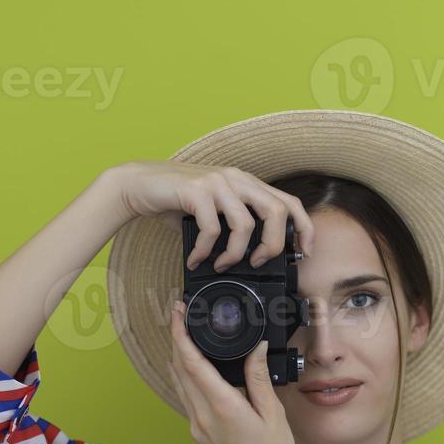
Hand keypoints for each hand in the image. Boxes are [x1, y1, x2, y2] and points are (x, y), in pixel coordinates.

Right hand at [106, 160, 315, 270]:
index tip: (303, 252)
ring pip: (245, 225)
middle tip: (257, 262)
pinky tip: (197, 259)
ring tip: (222, 264)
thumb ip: (234, 225)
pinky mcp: (197, 190)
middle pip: (276, 212)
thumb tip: (253, 257)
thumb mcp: (214, 211)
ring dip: (235, 254)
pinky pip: (212, 229)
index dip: (304, 228)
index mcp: (246, 183)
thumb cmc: (177, 202)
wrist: (139, 185)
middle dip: (272, 246)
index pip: (289, 202)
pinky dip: (206, 251)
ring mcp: (217, 182)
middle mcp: (236, 179)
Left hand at [166, 297, 296, 443]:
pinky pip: (187, 398)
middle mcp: (202, 415)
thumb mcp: (273, 415)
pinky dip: (189, 377)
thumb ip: (259, 379)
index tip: (178, 312)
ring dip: (180, 358)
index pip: (191, 361)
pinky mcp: (200, 434)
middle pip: (178, 369)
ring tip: (189, 337)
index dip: (181, 333)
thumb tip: (257, 348)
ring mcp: (198, 426)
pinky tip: (201, 371)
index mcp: (221, 406)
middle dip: (177, 339)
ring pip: (180, 383)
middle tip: (182, 316)